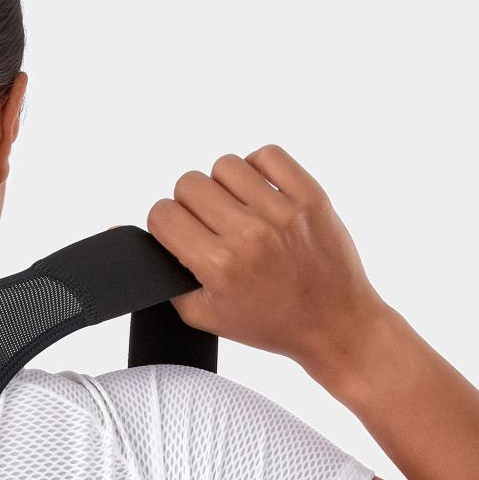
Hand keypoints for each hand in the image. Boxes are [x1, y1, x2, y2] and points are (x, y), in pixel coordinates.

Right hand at [145, 145, 389, 373]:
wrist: (334, 324)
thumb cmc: (271, 322)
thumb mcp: (204, 315)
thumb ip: (167, 278)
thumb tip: (144, 240)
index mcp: (218, 266)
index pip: (163, 214)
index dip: (165, 224)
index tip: (179, 234)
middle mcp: (249, 235)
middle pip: (189, 183)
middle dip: (190, 204)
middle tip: (209, 225)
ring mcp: (282, 212)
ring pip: (225, 165)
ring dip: (223, 184)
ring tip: (236, 208)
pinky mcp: (311, 197)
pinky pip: (268, 155)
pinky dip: (258, 169)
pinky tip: (260, 194)